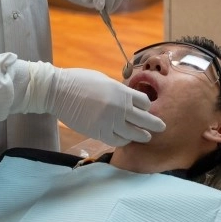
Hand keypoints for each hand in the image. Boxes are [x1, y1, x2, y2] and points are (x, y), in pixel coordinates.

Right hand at [47, 67, 164, 145]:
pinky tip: (125, 139)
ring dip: (142, 135)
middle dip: (155, 124)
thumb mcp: (104, 80)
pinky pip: (118, 140)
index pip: (144, 102)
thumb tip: (127, 99)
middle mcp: (119, 108)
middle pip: (145, 120)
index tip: (147, 108)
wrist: (59, 91)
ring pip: (134, 134)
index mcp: (121, 92)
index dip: (147, 105)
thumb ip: (118, 91)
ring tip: (146, 137)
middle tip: (162, 127)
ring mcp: (109, 122)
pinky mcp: (98, 133)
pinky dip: (124, 140)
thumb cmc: (80, 81)